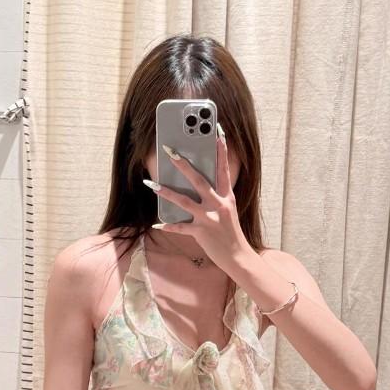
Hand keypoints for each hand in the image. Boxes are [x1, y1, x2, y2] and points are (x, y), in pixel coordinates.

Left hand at [145, 129, 253, 274]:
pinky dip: (168, 226)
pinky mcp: (201, 233)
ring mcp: (209, 219)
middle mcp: (218, 205)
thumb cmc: (231, 232)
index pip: (224, 169)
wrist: (238, 257)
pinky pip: (180, 228)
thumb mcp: (228, 210)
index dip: (221, 151)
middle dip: (183, 165)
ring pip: (184, 201)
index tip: (217, 133)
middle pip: (199, 180)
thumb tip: (200, 184)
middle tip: (170, 152)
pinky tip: (156, 223)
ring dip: (166, 192)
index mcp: (227, 197)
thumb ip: (217, 197)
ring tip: (151, 184)